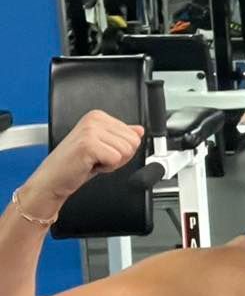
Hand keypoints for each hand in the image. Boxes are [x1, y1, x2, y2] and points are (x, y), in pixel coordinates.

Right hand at [24, 110, 143, 203]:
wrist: (54, 178)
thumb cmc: (76, 163)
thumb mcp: (103, 146)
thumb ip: (121, 136)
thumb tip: (140, 130)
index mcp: (99, 116)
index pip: (134, 135)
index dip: (121, 151)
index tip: (102, 152)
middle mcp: (94, 119)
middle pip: (133, 142)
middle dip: (119, 157)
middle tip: (98, 158)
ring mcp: (90, 130)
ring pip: (126, 151)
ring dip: (112, 163)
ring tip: (93, 161)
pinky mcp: (88, 144)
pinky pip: (116, 159)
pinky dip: (106, 168)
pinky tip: (90, 165)